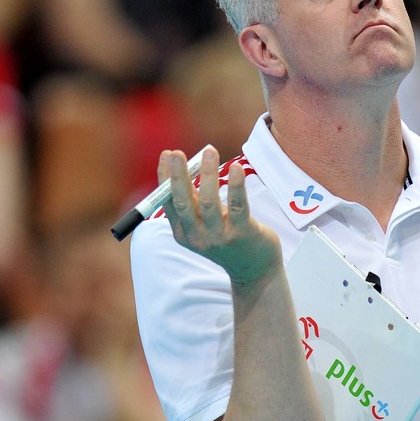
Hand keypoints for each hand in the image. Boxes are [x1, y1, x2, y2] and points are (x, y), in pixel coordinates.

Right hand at [158, 146, 281, 283]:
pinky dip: (236, 185)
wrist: (254, 269)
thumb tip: (186, 167)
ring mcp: (219, 236)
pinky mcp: (242, 233)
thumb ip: (194, 201)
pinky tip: (236, 168)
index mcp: (183, 232)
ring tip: (209, 151)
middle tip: (177, 152)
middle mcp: (197, 236)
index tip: (167, 154)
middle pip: (183, 202)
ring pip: (209, 202)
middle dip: (178, 176)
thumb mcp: (204, 224)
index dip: (165, 177)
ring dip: (208, 174)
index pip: (168, 202)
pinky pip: (238, 205)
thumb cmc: (227, 239)